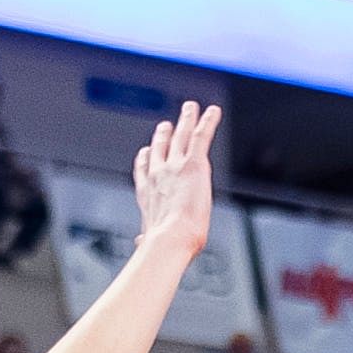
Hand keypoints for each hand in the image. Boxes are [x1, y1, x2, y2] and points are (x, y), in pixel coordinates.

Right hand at [131, 100, 218, 257]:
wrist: (170, 238)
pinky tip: (213, 111)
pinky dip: (208, 122)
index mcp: (148, 193)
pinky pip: (201, 137)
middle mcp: (159, 174)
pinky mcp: (194, 164)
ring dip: (186, 120)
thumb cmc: (163, 244)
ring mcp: (175, 166)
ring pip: (182, 136)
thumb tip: (140, 243)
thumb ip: (145, 238)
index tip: (145, 150)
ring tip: (190, 108)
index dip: (145, 158)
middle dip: (164, 135)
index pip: (144, 170)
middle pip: (161, 147)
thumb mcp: (150, 239)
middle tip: (166, 125)